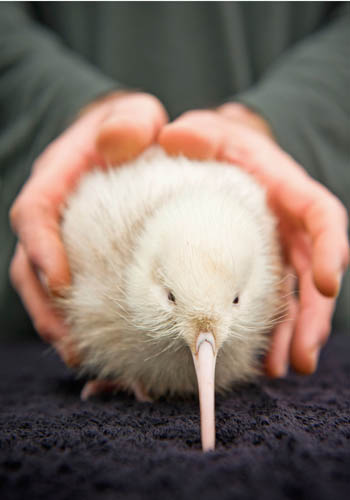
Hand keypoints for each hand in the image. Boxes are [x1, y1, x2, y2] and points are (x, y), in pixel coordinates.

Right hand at [9, 92, 166, 363]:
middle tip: (69, 342)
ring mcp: (64, 239)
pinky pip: (71, 291)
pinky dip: (79, 318)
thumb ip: (130, 121)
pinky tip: (99, 341)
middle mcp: (53, 214)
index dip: (40, 248)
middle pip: (30, 264)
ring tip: (81, 355)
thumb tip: (116, 143)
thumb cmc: (135, 129)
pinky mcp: (80, 257)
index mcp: (57, 178)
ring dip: (58, 323)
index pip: (33, 213)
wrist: (135, 142)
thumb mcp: (135, 115)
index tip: (60, 282)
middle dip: (44, 306)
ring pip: (44, 287)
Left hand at [158, 103, 348, 376]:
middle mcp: (288, 222)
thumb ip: (194, 133)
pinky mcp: (260, 266)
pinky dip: (271, 331)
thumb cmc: (208, 144)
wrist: (210, 158)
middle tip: (300, 356)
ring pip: (297, 296)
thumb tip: (172, 135)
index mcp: (284, 187)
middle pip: (315, 270)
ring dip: (294, 333)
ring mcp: (276, 248)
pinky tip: (259, 359)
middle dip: (314, 315)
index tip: (328, 283)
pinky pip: (273, 302)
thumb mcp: (202, 131)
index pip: (321, 215)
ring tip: (282, 370)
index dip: (331, 248)